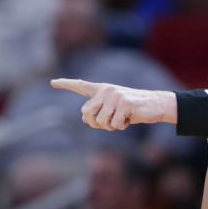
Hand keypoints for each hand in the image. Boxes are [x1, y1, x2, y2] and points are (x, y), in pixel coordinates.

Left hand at [51, 79, 176, 129]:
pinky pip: (115, 123)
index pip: (81, 85)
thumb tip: (85, 118)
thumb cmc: (133, 109)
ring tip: (122, 119)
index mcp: (102, 89)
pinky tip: (129, 119)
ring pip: (101, 121)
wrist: (155, 105)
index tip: (52, 82)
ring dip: (111, 126)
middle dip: (96, 123)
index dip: (66, 84)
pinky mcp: (124, 102)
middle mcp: (106, 90)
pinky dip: (122, 126)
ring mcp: (115, 95)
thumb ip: (98, 112)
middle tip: (110, 124)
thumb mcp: (113, 110)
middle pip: (86, 113)